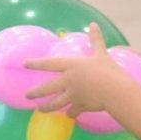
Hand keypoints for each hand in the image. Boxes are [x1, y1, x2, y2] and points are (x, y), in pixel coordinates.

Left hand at [22, 23, 139, 118]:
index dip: (35, 63)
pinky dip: (70, 113)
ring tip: (40, 109)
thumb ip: (95, 39)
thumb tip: (93, 24)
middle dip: (35, 93)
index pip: (48, 64)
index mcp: (71, 66)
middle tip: (27, 95)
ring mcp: (72, 95)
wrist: (115, 91)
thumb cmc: (108, 70)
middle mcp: (68, 81)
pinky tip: (69, 115)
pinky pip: (72, 111)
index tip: (25, 64)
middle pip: (46, 88)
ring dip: (46, 107)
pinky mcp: (80, 106)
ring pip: (55, 103)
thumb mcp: (101, 53)